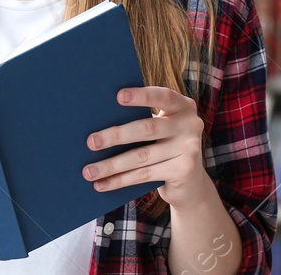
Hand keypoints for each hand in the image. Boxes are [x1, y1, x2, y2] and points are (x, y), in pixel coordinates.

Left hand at [83, 86, 212, 208]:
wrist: (191, 184)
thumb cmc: (164, 147)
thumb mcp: (159, 130)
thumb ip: (140, 120)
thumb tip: (96, 121)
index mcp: (182, 106)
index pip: (162, 96)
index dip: (141, 96)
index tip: (118, 96)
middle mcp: (190, 124)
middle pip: (147, 128)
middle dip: (115, 135)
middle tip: (90, 142)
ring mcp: (189, 149)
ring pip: (141, 156)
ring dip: (111, 165)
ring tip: (89, 171)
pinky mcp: (183, 171)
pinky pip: (144, 175)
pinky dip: (120, 180)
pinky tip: (102, 184)